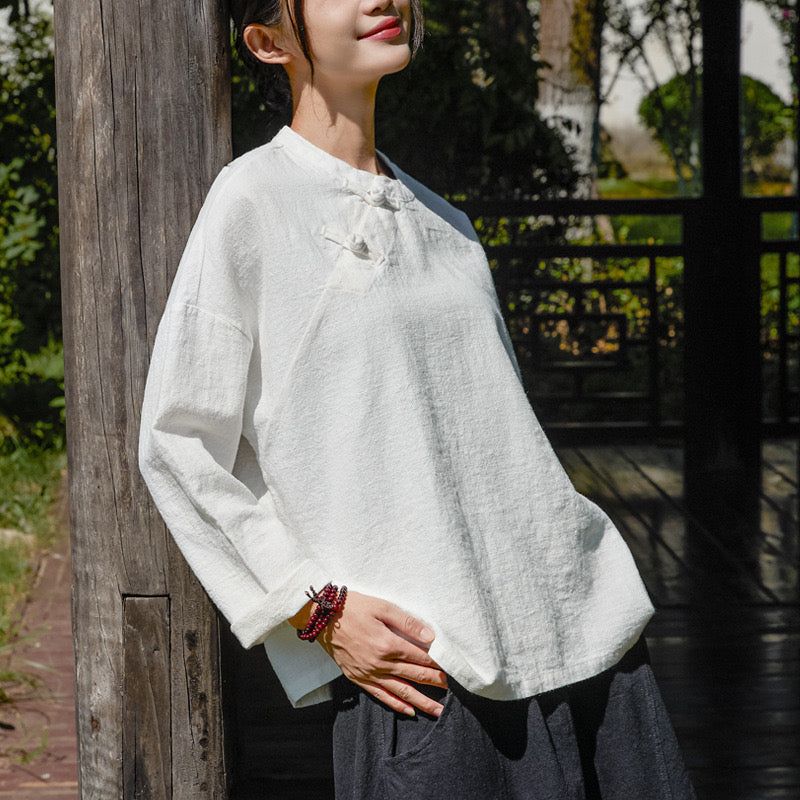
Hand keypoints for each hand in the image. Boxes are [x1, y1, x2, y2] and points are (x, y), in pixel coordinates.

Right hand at [297, 590, 447, 716]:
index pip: (420, 657)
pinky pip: (380, 695)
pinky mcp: (358, 678)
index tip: (451, 669)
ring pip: (401, 691)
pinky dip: (396, 705)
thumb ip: (407, 622)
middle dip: (434, 682)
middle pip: (414, 676)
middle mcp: (380, 663)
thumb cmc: (354, 607)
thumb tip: (430, 637)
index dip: (437, 664)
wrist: (323, 617)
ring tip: (438, 711)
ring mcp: (368, 673)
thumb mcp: (382, 607)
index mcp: (388, 644)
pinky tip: (409, 710)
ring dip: (421, 701)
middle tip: (451, 689)